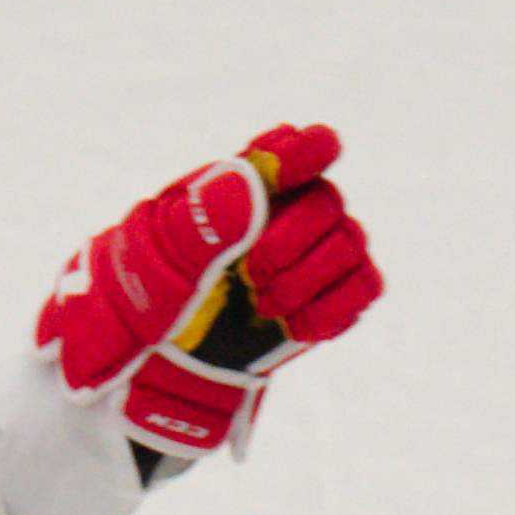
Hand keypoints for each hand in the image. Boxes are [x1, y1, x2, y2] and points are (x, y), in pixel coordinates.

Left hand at [33, 126, 380, 461]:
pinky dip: (335, 307)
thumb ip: (207, 219)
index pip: (295, 146)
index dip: (306, 154)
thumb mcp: (162, 258)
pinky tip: (295, 325)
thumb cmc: (151, 302)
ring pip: (350, 244)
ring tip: (265, 304)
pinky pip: (364, 288)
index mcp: (242, 184)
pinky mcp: (329, 301)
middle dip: (294, 240)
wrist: (159, 368)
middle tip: (253, 274)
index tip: (304, 166)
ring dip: (310, 278)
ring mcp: (311, 257)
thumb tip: (254, 187)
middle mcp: (285, 213)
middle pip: (328, 201)